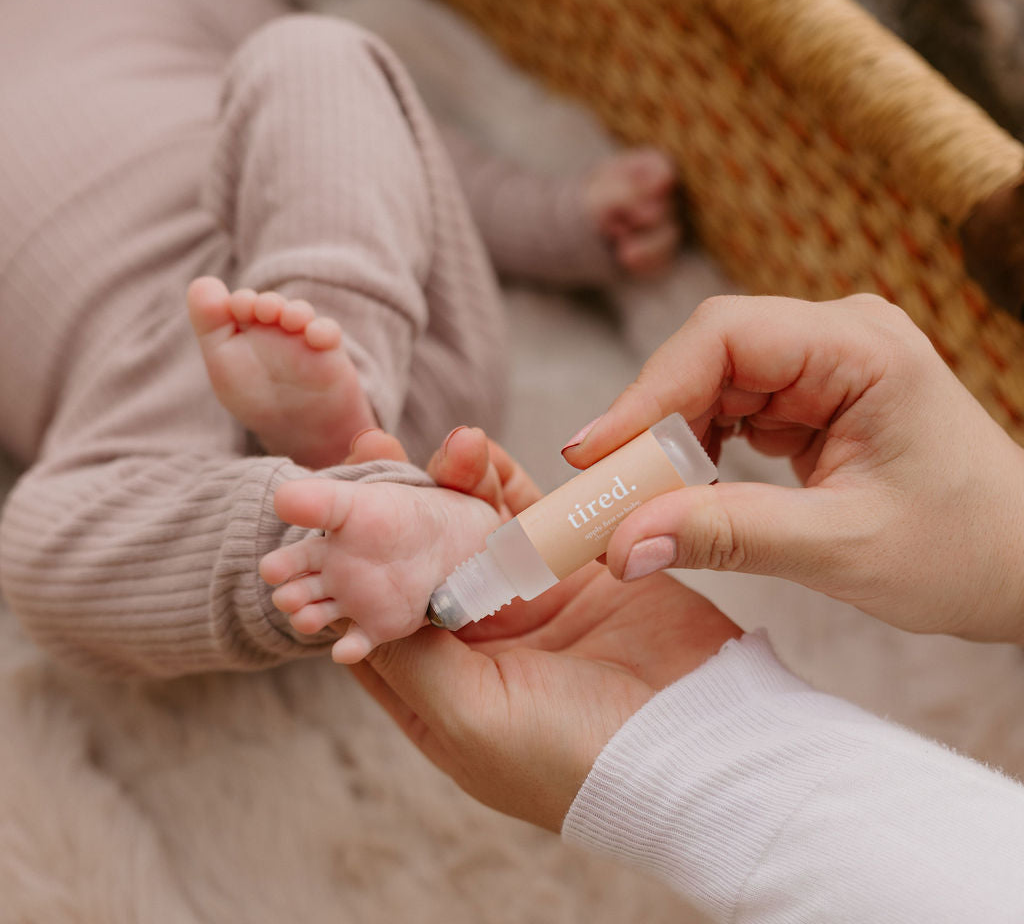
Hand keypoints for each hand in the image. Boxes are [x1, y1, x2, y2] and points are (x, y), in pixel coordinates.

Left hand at [346, 426, 741, 830]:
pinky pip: (530, 514)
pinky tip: (481, 450)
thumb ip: (407, 658)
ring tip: (445, 442)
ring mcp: (525, 602)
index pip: (373, 619)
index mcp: (439, 690)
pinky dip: (504, 481)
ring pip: (473, 529)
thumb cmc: (572, 757)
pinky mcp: (574, 569)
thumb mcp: (469, 719)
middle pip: (421, 561)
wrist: (697, 742)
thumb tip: (348, 611)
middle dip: (397, 508)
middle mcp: (476, 644)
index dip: (343, 565)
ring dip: (455, 483)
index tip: (319, 511)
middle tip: (371, 451)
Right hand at [564, 294, 1023, 641]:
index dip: (648, 391)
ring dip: (667, 443)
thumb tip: (623, 544)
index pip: (725, 336)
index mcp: (862, 348)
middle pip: (707, 358)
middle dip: (649, 425)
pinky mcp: (811, 399)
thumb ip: (727, 537)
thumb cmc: (967, 549)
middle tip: (602, 490)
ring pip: (709, 384)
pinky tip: (681, 491)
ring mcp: (823, 366)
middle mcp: (838, 339)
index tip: (594, 452)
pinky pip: (729, 411)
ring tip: (638, 500)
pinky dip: (695, 453)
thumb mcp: (842, 547)